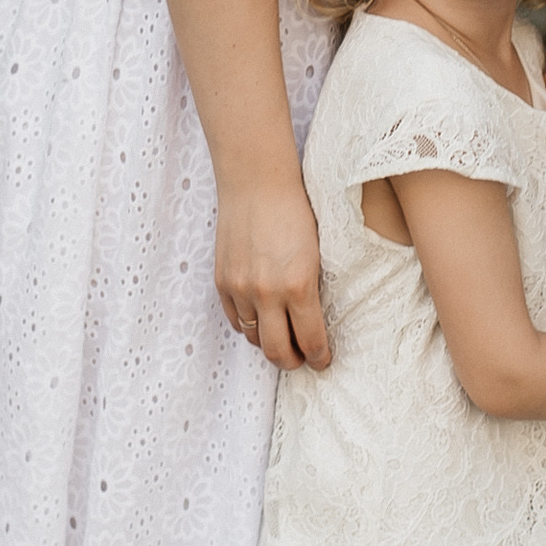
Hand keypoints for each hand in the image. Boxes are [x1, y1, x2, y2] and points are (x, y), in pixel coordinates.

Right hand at [214, 179, 330, 370]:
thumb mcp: (319, 252)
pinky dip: (249, 327)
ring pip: (254, 339)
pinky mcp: (222, 282)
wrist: (257, 183)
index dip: (320, 357)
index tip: (324, 361)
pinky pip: (235, 321)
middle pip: (278, 352)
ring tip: (283, 339)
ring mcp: (241, 289)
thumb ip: (314, 290)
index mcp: (299, 285)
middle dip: (294, 362)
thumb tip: (316, 323)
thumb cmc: (296, 211)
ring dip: (270, 344)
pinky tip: (261, 321)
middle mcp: (268, 293)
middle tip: (303, 360)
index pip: (311, 341)